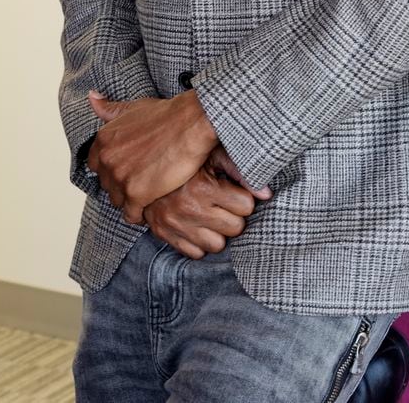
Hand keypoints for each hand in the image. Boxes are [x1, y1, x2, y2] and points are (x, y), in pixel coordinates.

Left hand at [87, 90, 217, 224]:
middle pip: (107, 185)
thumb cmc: (166, 115)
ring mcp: (120, 178)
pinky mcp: (136, 194)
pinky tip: (151, 205)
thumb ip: (110, 109)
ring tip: (147, 194)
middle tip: (140, 181)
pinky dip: (140, 214)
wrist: (190, 125)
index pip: (96, 165)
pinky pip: (131, 215)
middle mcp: (107, 159)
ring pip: (117, 201)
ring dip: (130, 200)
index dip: (111, 168)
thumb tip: (92, 97)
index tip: (126, 168)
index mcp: (103, 139)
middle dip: (121, 184)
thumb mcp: (133, 108)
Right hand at [142, 158, 256, 258]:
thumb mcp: (211, 154)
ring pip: (218, 245)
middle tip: (223, 203)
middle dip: (233, 215)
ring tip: (210, 214)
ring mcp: (176, 226)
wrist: (141, 166)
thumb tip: (267, 194)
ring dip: (217, 232)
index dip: (242, 198)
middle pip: (235, 228)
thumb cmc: (185, 159)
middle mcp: (189, 209)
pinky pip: (196, 254)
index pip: (246, 206)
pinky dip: (199, 241)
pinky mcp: (165, 236)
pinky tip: (195, 223)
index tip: (233, 191)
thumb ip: (239, 169)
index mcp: (203, 187)